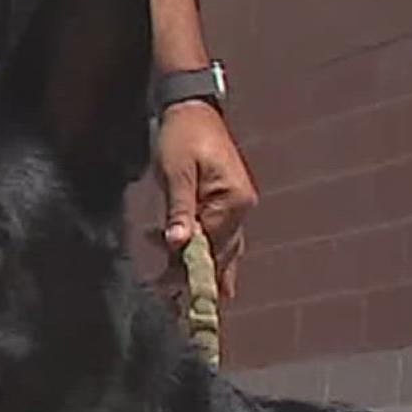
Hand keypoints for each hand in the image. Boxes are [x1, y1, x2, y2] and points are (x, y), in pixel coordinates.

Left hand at [154, 100, 256, 300]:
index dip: (188, 270)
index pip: (209, 246)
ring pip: (222, 247)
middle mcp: (241, 207)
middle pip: (220, 252)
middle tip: (176, 305)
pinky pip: (220, 235)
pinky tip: (203, 270)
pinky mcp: (227, 201)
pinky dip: (207, 251)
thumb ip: (179, 210)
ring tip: (188, 299)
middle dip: (197, 278)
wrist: (191, 107)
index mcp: (232, 201)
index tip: (169, 292)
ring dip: (204, 269)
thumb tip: (178, 244)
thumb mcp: (177, 172)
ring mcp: (237, 205)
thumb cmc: (183, 135)